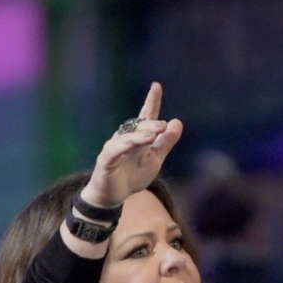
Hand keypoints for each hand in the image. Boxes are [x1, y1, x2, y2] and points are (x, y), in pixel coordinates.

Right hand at [83, 83, 183, 208]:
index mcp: (138, 137)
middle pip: (138, 126)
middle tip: (163, 125)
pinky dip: (122, 147)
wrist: (113, 196)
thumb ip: (166, 142)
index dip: (151, 102)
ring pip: (127, 138)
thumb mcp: (155, 158)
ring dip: (139, 135)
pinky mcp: (106, 160)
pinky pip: (113, 151)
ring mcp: (114, 148)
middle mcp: (125, 138)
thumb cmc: (133, 175)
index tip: (157, 86)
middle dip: (150, 124)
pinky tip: (131, 145)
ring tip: (152, 135)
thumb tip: (177, 122)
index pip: (146, 116)